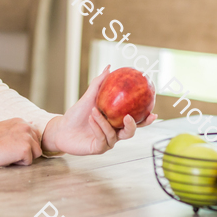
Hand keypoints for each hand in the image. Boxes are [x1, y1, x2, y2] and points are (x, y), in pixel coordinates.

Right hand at [0, 118, 42, 167]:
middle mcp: (26, 126)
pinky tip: (7, 158)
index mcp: (21, 121)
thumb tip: (32, 123)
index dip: (26, 144)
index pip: (35, 135)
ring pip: (36, 154)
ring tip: (9, 153)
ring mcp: (27, 137)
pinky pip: (29, 162)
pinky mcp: (25, 149)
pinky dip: (18, 163)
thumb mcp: (5, 127)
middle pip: (37, 145)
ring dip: (24, 157)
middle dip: (27, 151)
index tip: (13, 146)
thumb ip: (18, 127)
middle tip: (10, 150)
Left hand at [42, 66, 156, 154]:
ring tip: (94, 111)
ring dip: (104, 122)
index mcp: (116, 122)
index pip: (135, 122)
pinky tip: (91, 118)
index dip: (146, 120)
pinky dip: (97, 127)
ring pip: (113, 135)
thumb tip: (109, 67)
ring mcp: (107, 142)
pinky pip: (102, 139)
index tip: (154, 112)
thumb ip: (99, 84)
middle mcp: (114, 133)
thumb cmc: (77, 114)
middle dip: (133, 126)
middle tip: (128, 116)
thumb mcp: (89, 97)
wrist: (62, 128)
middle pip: (130, 132)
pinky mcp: (97, 149)